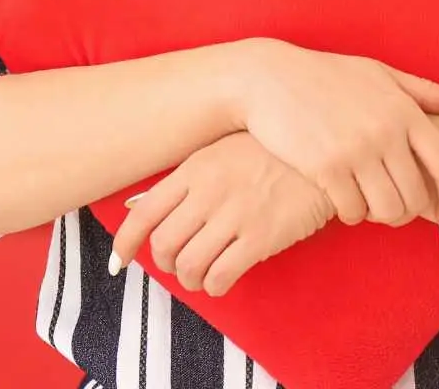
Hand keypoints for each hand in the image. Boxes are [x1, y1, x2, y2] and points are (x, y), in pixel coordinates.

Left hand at [110, 130, 334, 296]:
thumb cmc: (268, 152)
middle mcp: (209, 192)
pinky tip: (223, 278)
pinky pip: (220, 276)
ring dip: (190, 280)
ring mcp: (235, 215)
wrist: (319, 155)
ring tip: (202, 274)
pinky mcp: (261, 237)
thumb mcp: (220, 152)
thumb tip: (137, 208)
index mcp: (194, 169)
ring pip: (189, 266)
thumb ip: (183, 180)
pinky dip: (214, 286)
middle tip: (178, 263)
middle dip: (165, 264)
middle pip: (163, 245)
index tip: (118, 262)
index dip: (124, 244)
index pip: (144, 214)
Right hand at [231, 38, 438, 227]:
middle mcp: (385, 132)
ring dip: (381, 215)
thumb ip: (427, 91)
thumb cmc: (328, 75)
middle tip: (395, 207)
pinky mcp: (326, 169)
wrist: (269, 78)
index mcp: (405, 111)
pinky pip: (353, 212)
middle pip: (417, 198)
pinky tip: (344, 198)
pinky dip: (352, 213)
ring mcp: (356, 152)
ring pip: (388, 211)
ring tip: (370, 203)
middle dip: (409, 211)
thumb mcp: (380, 74)